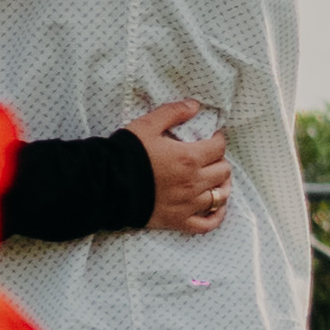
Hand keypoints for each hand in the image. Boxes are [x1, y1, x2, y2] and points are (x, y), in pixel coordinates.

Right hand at [128, 100, 233, 233]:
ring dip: (222, 186)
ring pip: (221, 197)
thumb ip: (172, 112)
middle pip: (223, 171)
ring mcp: (188, 204)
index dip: (218, 140)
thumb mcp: (147, 125)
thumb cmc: (126, 153)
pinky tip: (215, 208)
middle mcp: (194, 182)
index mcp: (189, 158)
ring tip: (215, 180)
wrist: (106, 183)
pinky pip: (208, 224)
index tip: (212, 138)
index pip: (219, 148)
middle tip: (210, 158)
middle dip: (219, 161)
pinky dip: (216, 217)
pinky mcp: (179, 221)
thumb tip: (195, 105)